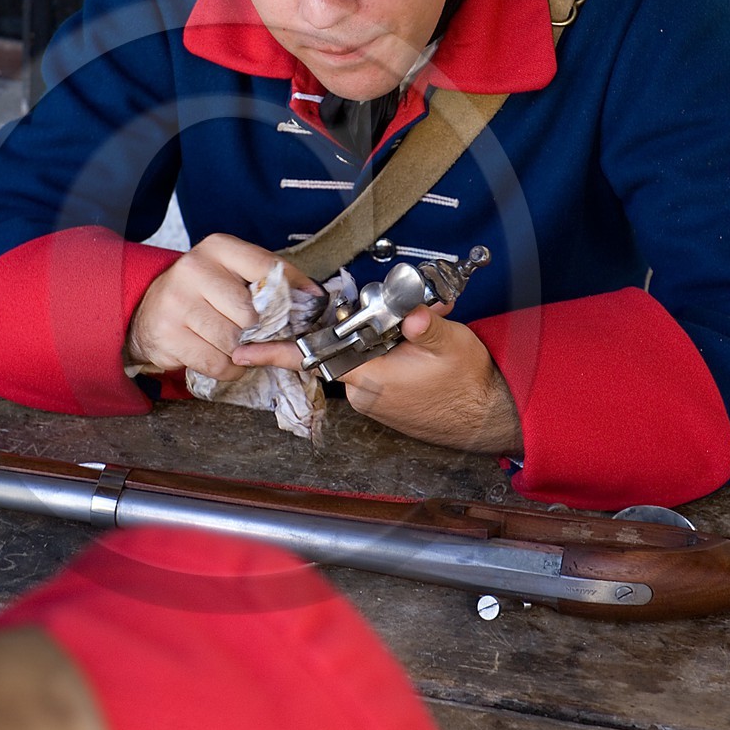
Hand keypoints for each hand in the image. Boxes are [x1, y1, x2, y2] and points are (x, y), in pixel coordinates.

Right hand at [126, 234, 322, 380]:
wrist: (148, 313)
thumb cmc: (203, 294)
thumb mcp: (232, 273)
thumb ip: (268, 279)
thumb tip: (314, 296)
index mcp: (217, 247)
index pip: (266, 268)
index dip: (294, 290)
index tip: (311, 304)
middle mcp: (193, 269)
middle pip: (250, 313)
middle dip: (257, 330)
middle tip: (254, 333)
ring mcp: (177, 303)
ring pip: (234, 342)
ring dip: (243, 354)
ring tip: (236, 347)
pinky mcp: (168, 335)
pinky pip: (217, 363)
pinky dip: (228, 369)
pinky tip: (223, 358)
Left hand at [232, 303, 522, 454]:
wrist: (487, 417)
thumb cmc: (470, 383)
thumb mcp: (452, 343)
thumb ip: (427, 323)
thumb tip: (413, 312)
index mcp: (370, 376)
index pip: (312, 358)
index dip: (274, 354)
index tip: (242, 351)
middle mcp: (362, 393)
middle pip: (343, 350)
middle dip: (361, 331)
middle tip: (396, 322)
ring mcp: (371, 402)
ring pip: (360, 361)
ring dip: (379, 347)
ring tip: (415, 341)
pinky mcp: (382, 404)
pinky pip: (373, 374)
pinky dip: (387, 360)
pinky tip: (413, 357)